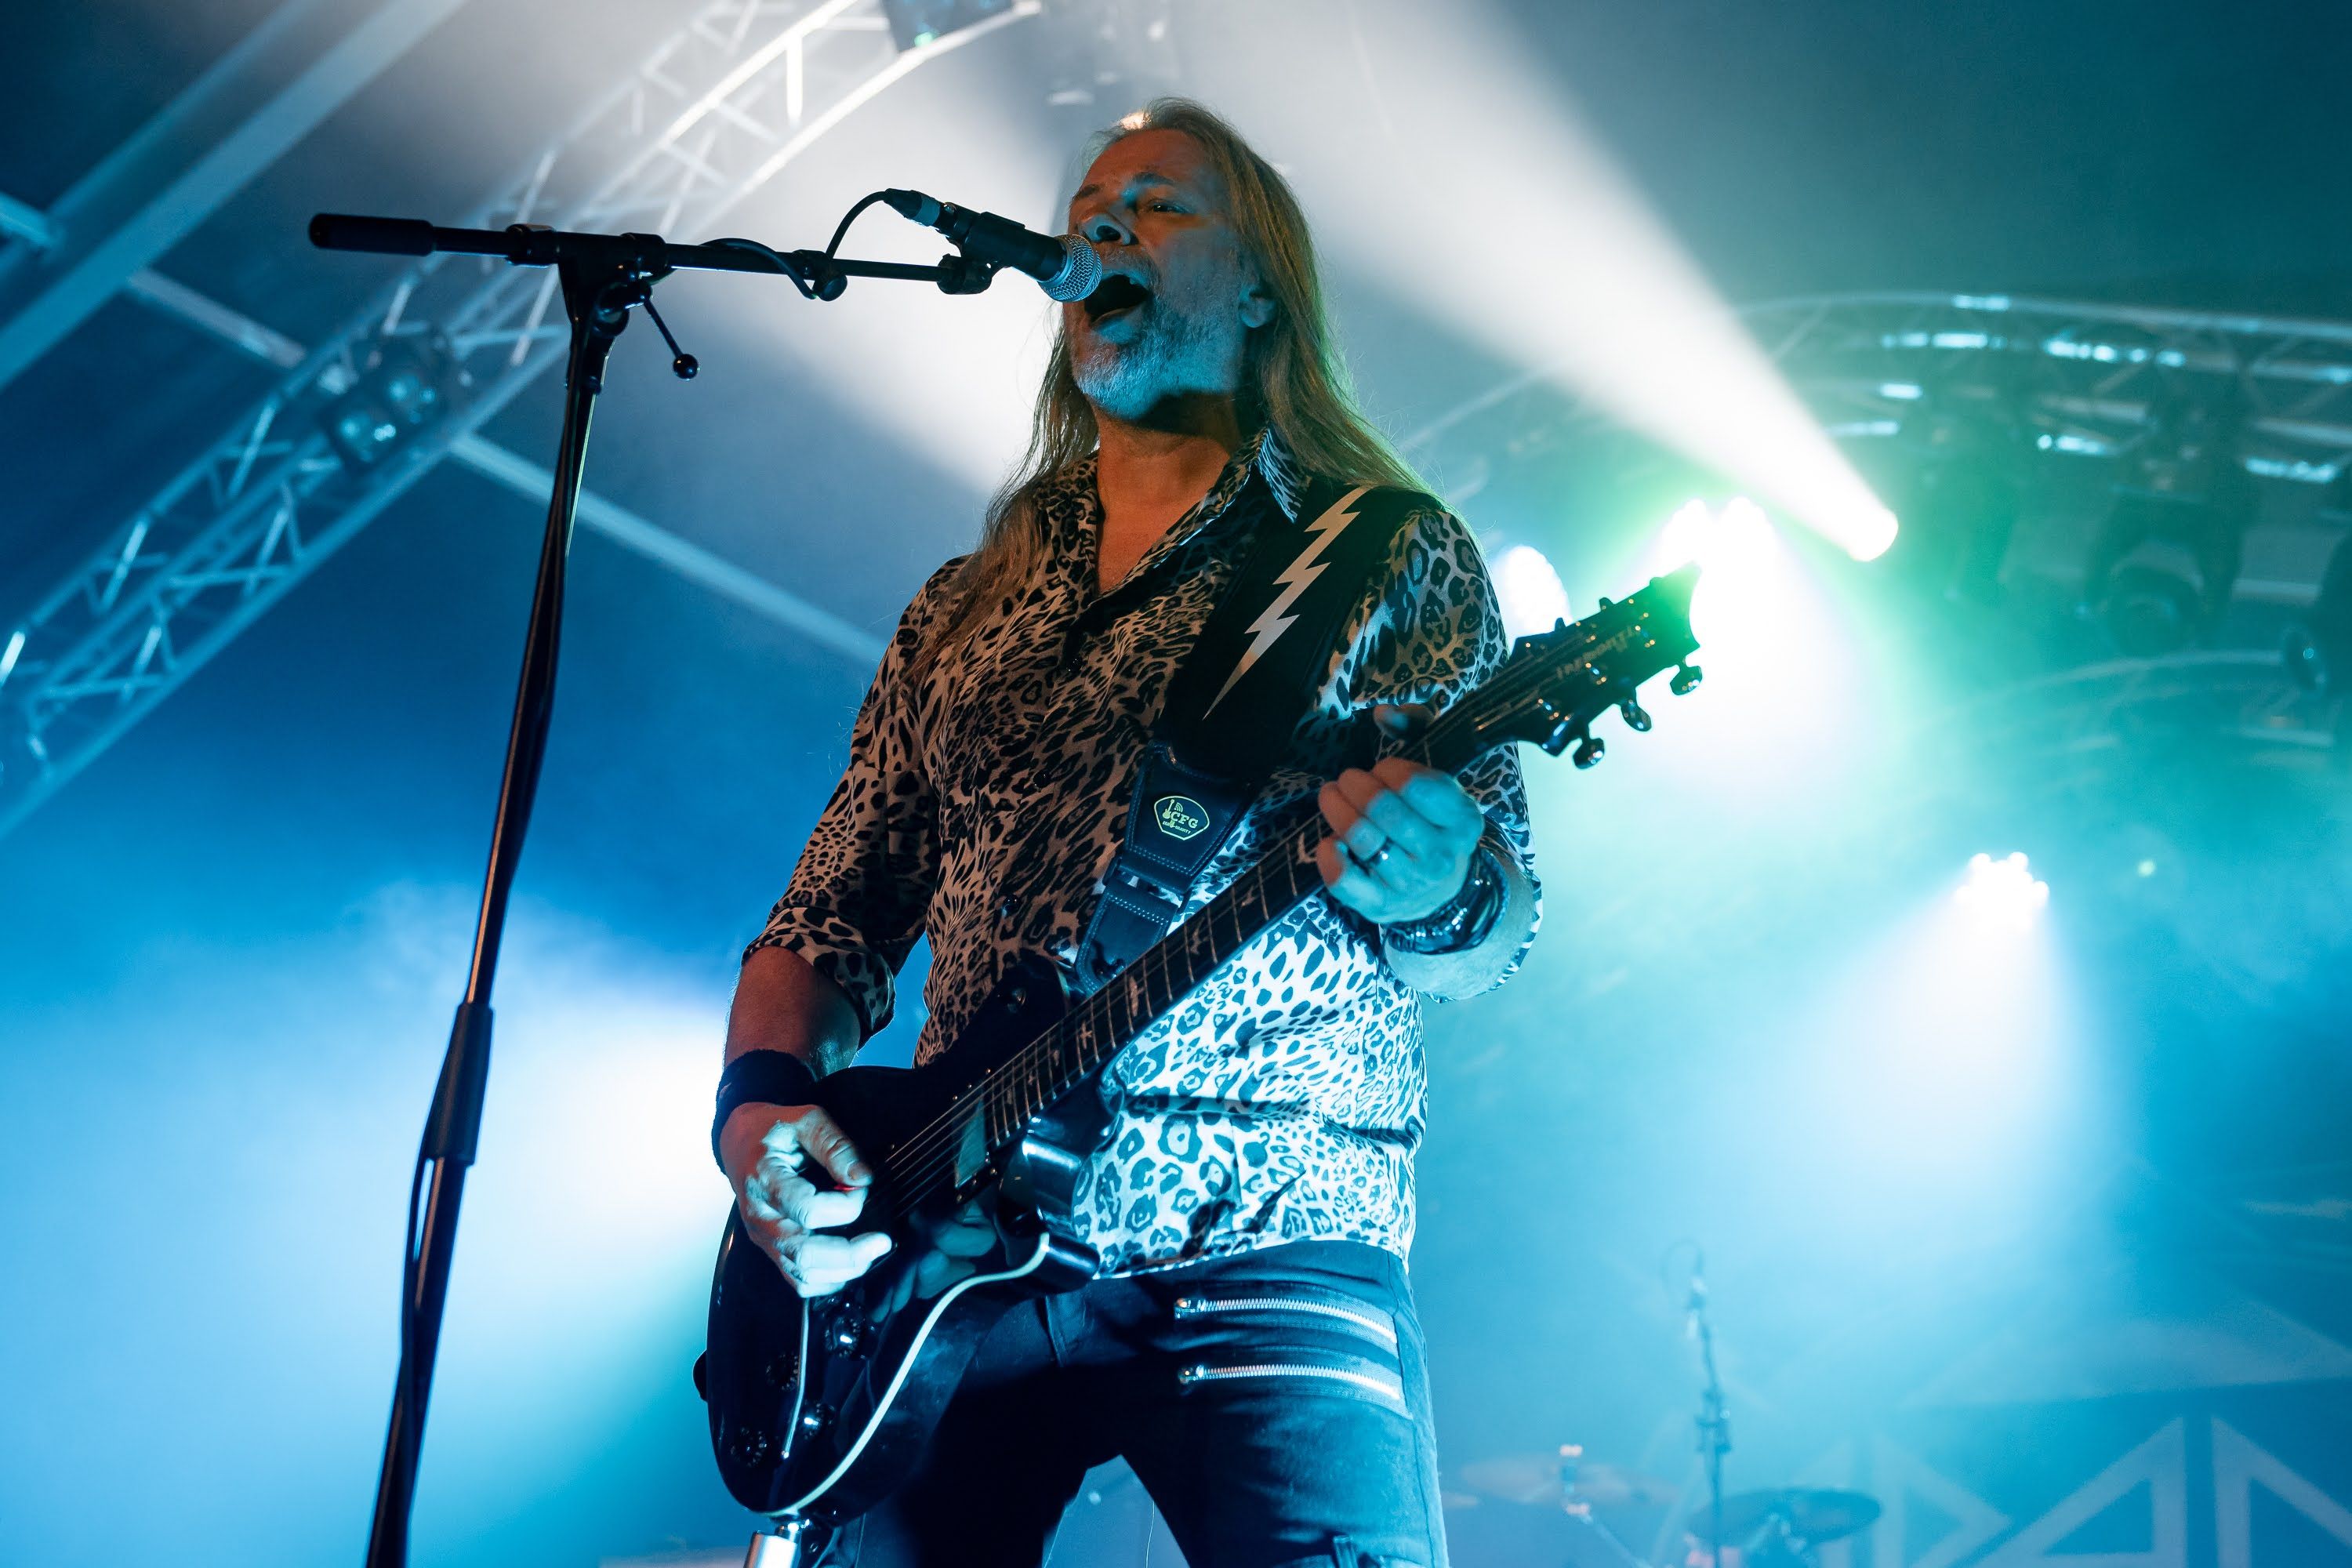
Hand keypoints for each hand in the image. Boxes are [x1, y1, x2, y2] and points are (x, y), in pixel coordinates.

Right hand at [722, 1100, 892, 1296]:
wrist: (739, 1141)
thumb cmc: (773, 1129)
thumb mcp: (806, 1119)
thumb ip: (835, 1146)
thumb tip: (862, 1178)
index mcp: (764, 1180)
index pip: (807, 1209)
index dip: (844, 1205)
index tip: (861, 1187)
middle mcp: (760, 1216)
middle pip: (804, 1252)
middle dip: (850, 1253)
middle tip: (882, 1242)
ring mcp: (763, 1236)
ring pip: (801, 1273)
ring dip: (842, 1270)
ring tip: (871, 1253)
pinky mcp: (770, 1248)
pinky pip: (797, 1280)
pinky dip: (827, 1280)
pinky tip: (849, 1265)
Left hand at [1315, 704, 1486, 923]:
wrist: (1442, 889)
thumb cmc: (1432, 820)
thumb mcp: (1438, 775)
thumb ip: (1415, 729)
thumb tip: (1383, 713)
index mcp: (1462, 820)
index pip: (1415, 784)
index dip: (1389, 769)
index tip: (1383, 769)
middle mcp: (1441, 855)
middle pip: (1383, 809)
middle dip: (1354, 784)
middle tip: (1346, 779)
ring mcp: (1411, 884)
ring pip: (1362, 840)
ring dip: (1335, 809)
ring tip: (1330, 796)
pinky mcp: (1380, 906)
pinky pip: (1345, 881)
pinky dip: (1329, 856)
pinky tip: (1329, 841)